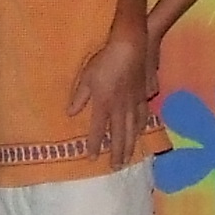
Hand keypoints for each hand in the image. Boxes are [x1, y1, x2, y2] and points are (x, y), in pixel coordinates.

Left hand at [70, 26, 153, 167]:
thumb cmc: (105, 60)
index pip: (97, 130)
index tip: (91, 159)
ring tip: (129, 157)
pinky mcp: (144, 95)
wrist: (131, 47)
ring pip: (132, 129)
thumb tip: (71, 113)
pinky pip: (143, 116)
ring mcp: (134, 103)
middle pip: (118, 135)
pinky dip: (141, 128)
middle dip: (116, 153)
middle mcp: (120, 108)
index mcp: (104, 104)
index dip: (93, 145)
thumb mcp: (86, 77)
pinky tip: (141, 132)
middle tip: (116, 167)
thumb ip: (80, 96)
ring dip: (130, 145)